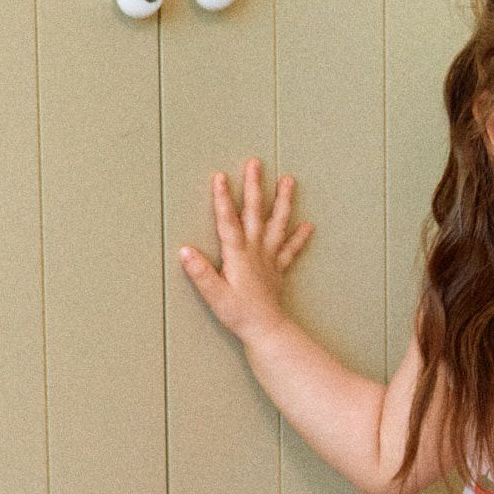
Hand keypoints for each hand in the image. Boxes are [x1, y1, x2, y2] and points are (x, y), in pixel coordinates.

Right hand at [177, 156, 314, 344]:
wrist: (267, 330)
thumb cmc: (239, 314)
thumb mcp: (215, 295)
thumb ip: (201, 273)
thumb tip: (185, 251)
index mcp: (238, 255)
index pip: (228, 221)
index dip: (223, 199)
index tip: (220, 177)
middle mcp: (256, 251)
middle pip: (255, 213)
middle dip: (255, 187)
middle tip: (256, 163)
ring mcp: (269, 258)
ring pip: (277, 224)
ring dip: (283, 201)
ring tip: (289, 180)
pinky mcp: (278, 270)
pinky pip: (290, 250)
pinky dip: (299, 238)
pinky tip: (308, 225)